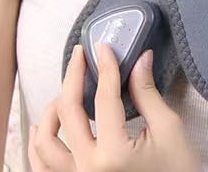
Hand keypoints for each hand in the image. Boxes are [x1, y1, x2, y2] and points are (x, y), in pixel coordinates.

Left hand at [28, 41, 201, 171]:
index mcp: (113, 154)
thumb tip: (139, 58)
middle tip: (79, 56)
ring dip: (51, 111)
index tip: (104, 47)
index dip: (105, 67)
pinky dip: (38, 144)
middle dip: (73, 77)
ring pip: (45, 142)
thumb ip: (147, 93)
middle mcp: (88, 169)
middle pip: (68, 113)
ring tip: (64, 91)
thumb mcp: (168, 130)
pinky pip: (43, 167)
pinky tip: (43, 126)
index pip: (104, 98)